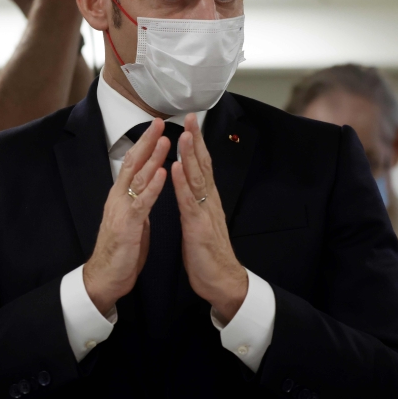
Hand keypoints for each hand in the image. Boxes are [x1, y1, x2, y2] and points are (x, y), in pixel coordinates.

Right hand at [83, 119, 170, 314]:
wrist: (104, 278)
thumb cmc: (119, 253)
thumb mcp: (132, 223)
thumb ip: (138, 207)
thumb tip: (145, 197)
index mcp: (120, 198)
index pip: (131, 165)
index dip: (143, 146)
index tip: (155, 129)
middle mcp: (118, 199)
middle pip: (132, 164)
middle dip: (146, 142)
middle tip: (157, 122)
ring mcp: (121, 210)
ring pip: (137, 178)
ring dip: (152, 158)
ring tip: (164, 141)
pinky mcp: (128, 225)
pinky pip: (142, 202)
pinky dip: (152, 187)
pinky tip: (162, 173)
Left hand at [172, 114, 247, 322]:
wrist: (222, 282)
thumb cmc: (208, 254)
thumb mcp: (199, 222)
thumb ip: (196, 203)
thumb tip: (191, 186)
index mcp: (207, 200)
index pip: (202, 166)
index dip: (196, 144)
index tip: (190, 123)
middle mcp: (209, 201)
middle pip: (203, 165)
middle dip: (195, 140)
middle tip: (191, 116)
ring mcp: (204, 213)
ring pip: (197, 178)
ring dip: (190, 155)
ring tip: (183, 134)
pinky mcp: (198, 227)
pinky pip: (188, 202)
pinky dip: (181, 183)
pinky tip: (175, 167)